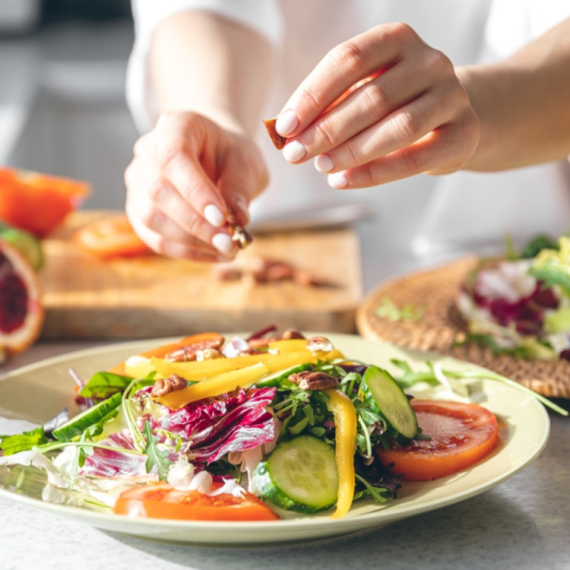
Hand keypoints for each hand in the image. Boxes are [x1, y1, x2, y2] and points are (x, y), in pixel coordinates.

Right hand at [125, 111, 267, 261]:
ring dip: (191, 241)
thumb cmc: (231, 156)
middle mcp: (147, 152)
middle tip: (229, 242)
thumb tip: (237, 219)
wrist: (216, 160)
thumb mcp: (246, 162)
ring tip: (227, 250)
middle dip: (196, 223)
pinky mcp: (139, 213)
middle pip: (158, 191)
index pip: (173, 156)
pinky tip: (214, 255)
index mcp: (174, 127)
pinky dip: (187, 252)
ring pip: (152, 218)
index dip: (195, 190)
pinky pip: (156, 238)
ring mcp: (137, 184)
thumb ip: (240, 186)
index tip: (222, 217)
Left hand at [274, 23, 479, 187]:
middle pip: (371, 96)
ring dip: (352, 151)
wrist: (453, 117)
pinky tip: (343, 180)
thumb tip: (285, 131)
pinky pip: (416, 158)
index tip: (283, 126)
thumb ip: (329, 106)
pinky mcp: (463, 133)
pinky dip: (375, 173)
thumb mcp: (362, 92)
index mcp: (397, 39)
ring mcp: (451, 95)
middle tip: (295, 154)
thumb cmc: (395, 104)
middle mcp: (429, 61)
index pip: (347, 59)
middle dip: (327, 129)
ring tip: (321, 167)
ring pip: (397, 127)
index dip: (312, 95)